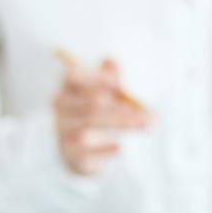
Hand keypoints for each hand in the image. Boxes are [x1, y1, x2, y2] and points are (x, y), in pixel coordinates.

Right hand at [52, 55, 151, 175]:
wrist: (78, 149)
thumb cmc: (94, 111)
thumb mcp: (103, 92)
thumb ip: (109, 78)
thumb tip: (111, 60)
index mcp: (69, 87)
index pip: (73, 77)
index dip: (96, 79)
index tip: (120, 84)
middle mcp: (61, 106)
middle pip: (91, 104)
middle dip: (122, 107)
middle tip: (150, 111)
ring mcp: (63, 129)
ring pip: (90, 125)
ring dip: (122, 123)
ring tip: (146, 124)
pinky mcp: (69, 152)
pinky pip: (85, 150)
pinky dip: (103, 148)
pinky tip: (121, 147)